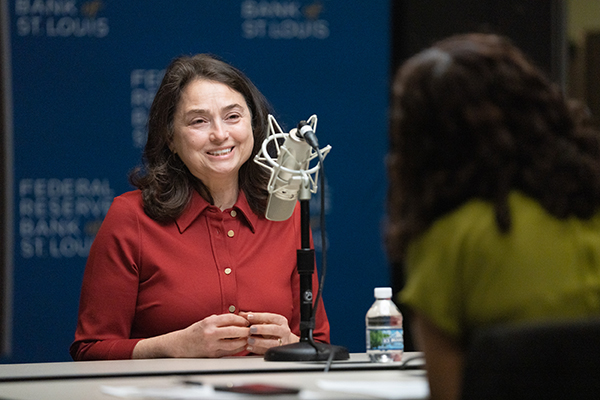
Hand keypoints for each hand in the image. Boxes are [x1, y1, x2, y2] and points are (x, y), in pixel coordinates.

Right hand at [133, 313, 249, 358]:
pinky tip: (242, 345)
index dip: (241, 319)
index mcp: (209, 322)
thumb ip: (220, 319)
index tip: (247, 321)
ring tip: (248, 338)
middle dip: (246, 330)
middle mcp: (211, 333)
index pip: (230, 318)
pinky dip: (238, 349)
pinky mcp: (213, 354)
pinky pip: (230, 352)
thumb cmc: (194, 332)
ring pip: (234, 343)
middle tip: (251, 329)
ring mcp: (212, 345)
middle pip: (235, 331)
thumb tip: (237, 317)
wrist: (180, 345)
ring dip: (244, 341)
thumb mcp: (206, 321)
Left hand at [240, 312, 299, 354]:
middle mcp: (283, 331)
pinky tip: (249, 347)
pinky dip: (257, 349)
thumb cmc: (272, 328)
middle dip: (261, 329)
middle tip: (251, 329)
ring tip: (249, 340)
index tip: (248, 316)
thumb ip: (255, 318)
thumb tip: (241, 314)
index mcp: (280, 321)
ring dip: (259, 341)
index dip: (259, 317)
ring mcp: (282, 342)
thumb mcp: (267, 321)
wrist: (285, 340)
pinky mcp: (278, 351)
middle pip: (273, 329)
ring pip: (272, 343)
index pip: (270, 317)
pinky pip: (267, 351)